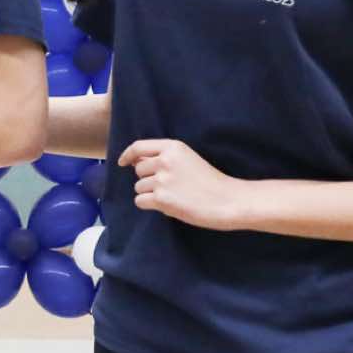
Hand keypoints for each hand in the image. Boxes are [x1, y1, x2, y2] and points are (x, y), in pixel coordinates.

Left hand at [118, 138, 251, 230]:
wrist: (228, 200)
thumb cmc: (210, 182)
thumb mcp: (188, 160)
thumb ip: (164, 158)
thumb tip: (136, 162)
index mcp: (173, 147)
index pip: (139, 147)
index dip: (128, 155)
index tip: (123, 162)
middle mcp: (165, 160)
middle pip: (138, 170)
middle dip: (148, 180)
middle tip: (168, 187)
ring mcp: (162, 180)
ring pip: (139, 187)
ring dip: (150, 194)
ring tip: (173, 197)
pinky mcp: (162, 198)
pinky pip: (140, 201)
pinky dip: (150, 205)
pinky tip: (168, 206)